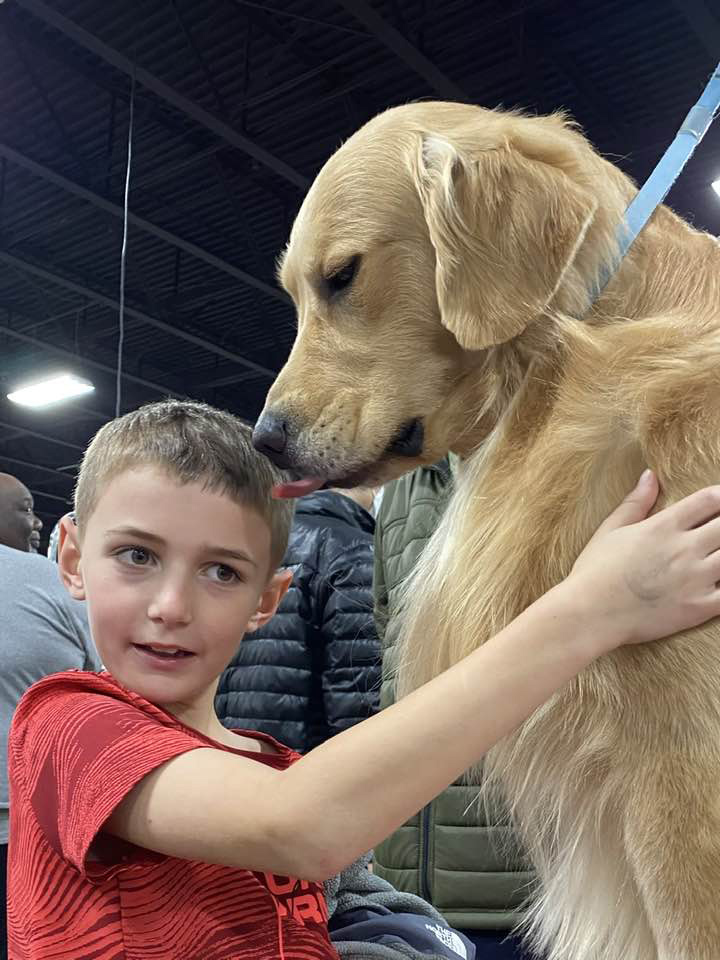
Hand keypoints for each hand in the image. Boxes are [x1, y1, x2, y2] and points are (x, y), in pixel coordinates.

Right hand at [567, 470, 719, 648]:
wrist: (590, 614)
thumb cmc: (595, 571)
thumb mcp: (610, 529)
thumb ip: (636, 502)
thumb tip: (650, 475)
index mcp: (663, 526)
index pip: (710, 500)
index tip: (719, 503)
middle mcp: (684, 549)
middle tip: (717, 532)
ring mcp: (694, 578)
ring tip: (717, 555)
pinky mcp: (699, 607)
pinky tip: (719, 582)